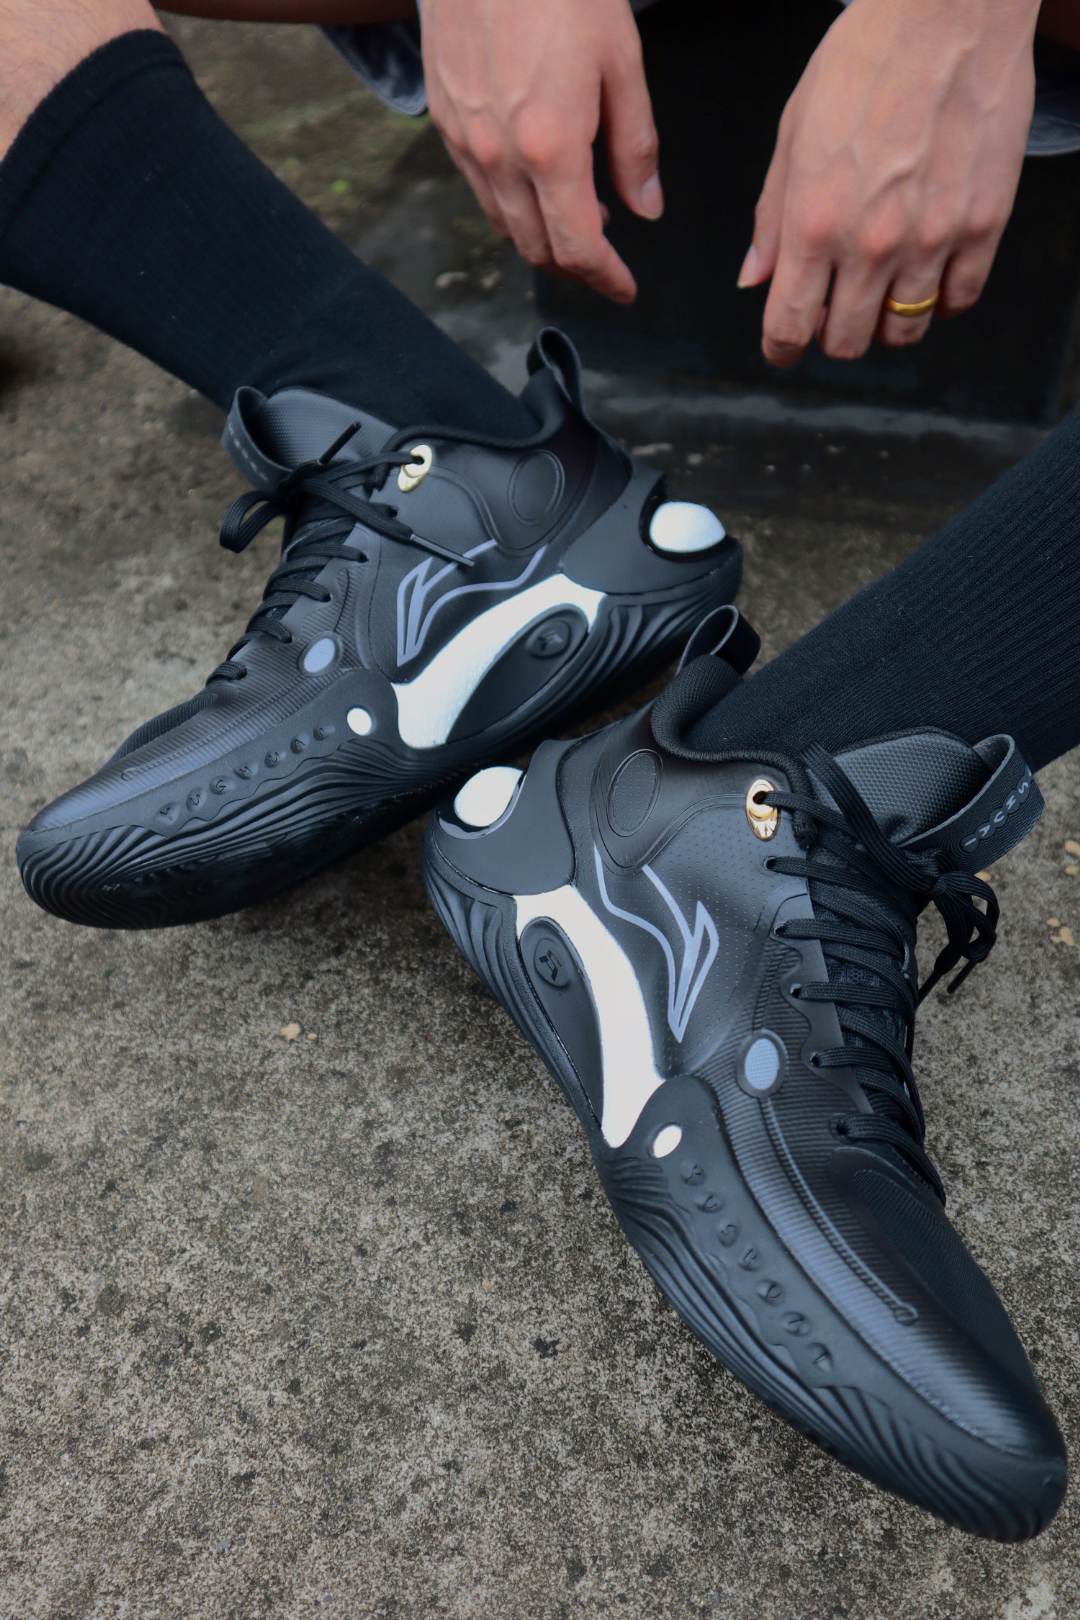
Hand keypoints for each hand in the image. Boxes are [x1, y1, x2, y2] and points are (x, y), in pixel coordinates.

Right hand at [421, 0, 662, 303]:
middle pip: (537, 248)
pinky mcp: (442, 122)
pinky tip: (537, 181)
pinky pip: (479, 187)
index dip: (605, 278)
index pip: (578, 246)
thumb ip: (636, 145)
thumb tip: (646, 205)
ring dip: (541, 236)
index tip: (624, 288)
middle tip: (605, 260)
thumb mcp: (621, 62)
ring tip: (578, 216)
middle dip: (575, 266)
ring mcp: (465, 142)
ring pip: (504, 224)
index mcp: (552, 147)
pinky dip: (510, 203)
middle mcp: (500, 157)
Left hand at [740, 0, 1038, 365]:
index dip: (781, 348)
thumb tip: (755, 277)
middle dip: (831, 335)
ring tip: (882, 287)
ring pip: (904, 331)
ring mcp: (932, 238)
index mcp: (814, 220)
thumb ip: (773, 215)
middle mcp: (872, 241)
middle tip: (833, 308)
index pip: (788, 325)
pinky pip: (959, 298)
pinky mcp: (983, 224)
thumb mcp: (794, 130)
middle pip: (846, 341)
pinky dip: (940, 299)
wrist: (950, 9)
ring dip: (885, 321)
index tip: (783, 347)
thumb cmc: (868, 56)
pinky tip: (928, 272)